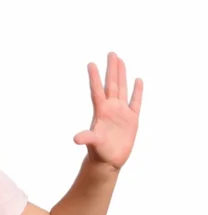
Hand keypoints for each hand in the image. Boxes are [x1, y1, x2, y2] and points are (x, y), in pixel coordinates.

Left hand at [73, 52, 142, 169]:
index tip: (90, 64)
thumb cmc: (99, 152)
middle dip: (111, 69)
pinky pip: (136, 102)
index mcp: (100, 112)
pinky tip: (138, 80)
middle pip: (111, 85)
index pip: (97, 90)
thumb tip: (76, 139)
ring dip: (122, 75)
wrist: (108, 161)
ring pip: (122, 89)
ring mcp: (122, 113)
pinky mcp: (132, 119)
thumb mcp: (93, 144)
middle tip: (111, 53)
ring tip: (120, 60)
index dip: (94, 77)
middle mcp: (111, 109)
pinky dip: (137, 91)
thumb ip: (87, 138)